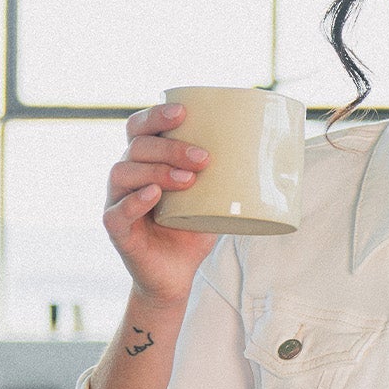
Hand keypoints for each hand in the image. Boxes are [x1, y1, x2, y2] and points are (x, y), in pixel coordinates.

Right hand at [103, 103, 218, 306]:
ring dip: (157, 171)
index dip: (155, 116)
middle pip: (137, 147)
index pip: (140, 128)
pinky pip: (116, 212)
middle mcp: (127, 177)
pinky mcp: (117, 230)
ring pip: (123, 173)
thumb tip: (273, 158)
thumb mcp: (212, 200)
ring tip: (188, 180)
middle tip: (203, 158)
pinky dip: (135, 201)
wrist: (177, 275)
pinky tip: (154, 195)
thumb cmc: (192, 231)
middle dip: (170, 148)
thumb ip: (226, 178)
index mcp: (146, 162)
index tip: (183, 113)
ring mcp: (117, 202)